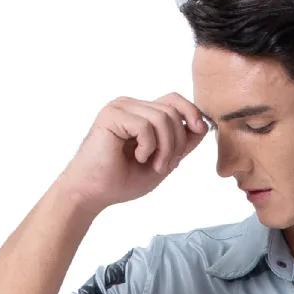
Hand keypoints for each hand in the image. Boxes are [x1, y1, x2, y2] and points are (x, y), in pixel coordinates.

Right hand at [57, 94, 210, 209]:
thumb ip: (181, 145)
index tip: (200, 132)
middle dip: (178, 142)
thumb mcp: (161, 163)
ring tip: (152, 165)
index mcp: (141, 114)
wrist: (91, 193)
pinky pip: (146, 126)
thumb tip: (203, 127)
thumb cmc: (120, 181)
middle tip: (165, 166)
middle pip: (172, 111)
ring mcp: (121, 107)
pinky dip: (148, 147)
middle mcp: (131, 106)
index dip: (191, 113)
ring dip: (165, 148)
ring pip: (163, 118)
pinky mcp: (112, 115)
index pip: (173, 100)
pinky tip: (137, 158)